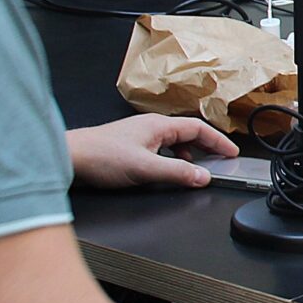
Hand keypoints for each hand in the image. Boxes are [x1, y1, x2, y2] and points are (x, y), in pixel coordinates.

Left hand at [66, 114, 236, 188]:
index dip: (218, 141)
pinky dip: (173, 158)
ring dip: (189, 154)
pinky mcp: (130, 146)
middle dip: (207, 147)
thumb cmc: (101, 157)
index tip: (232, 153)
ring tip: (197, 169)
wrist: (70, 157)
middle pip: (188, 133)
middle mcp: (151, 127)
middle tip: (221, 161)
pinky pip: (162, 148)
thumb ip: (177, 174)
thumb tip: (203, 177)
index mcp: (159, 125)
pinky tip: (169, 170)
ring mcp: (140, 135)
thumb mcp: (146, 169)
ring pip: (174, 141)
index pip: (198, 128)